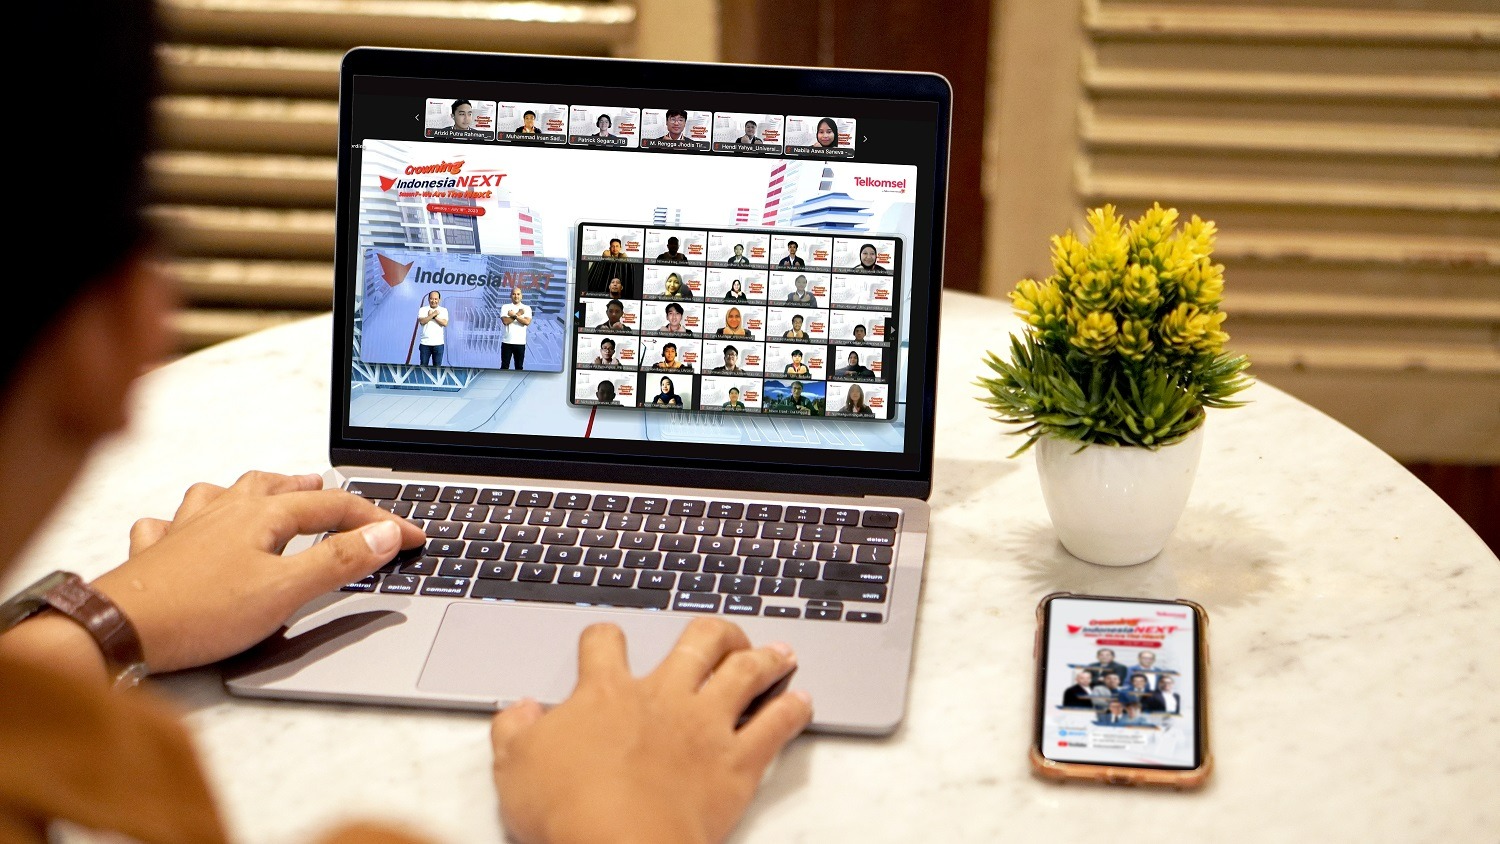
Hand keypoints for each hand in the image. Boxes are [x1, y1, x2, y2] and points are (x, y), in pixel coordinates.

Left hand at [92, 470, 424, 673]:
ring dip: (255, 491)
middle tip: (339, 496)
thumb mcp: (285, 592)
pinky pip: (172, 522)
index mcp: (262, 515)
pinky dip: (188, 520)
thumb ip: (339, 562)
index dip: (380, 520)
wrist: (116, 630)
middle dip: (315, 490)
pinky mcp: (156, 554)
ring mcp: (186, 529)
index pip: (335, 507)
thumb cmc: (199, 613)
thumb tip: (386, 534)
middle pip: (279, 487)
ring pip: (226, 493)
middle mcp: (224, 511)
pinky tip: (186, 528)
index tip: (412, 536)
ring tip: (269, 493)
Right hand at [490, 619, 812, 843]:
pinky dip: (792, 710)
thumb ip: (516, 731)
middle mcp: (663, 696)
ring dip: (766, 657)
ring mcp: (705, 725)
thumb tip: (520, 712)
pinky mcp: (737, 762)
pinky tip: (801, 702)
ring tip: (779, 652)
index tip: (607, 641)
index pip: (604, 644)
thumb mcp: (516, 766)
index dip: (605, 638)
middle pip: (697, 640)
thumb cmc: (570, 810)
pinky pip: (775, 725)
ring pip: (745, 671)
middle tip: (723, 634)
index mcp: (606, 693)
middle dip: (714, 631)